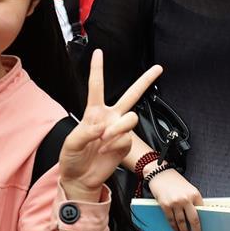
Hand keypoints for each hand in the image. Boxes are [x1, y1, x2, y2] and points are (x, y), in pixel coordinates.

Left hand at [58, 49, 162, 201]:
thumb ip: (86, 132)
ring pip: (130, 118)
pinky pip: (127, 139)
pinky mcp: (125, 144)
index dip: (97, 69)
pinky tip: (106, 151)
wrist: (80, 178)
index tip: (98, 52)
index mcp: (93, 112)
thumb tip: (102, 127)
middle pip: (130, 95)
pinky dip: (115, 144)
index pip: (96, 87)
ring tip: (104, 139)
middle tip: (158, 69)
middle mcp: (109, 118)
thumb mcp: (71, 144)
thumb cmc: (71, 158)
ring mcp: (118, 131)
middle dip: (144, 81)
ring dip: (118, 128)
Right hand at [146, 168, 203, 230]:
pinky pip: (171, 220)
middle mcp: (186, 199)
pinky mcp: (165, 205)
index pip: (202, 212)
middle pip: (194, 220)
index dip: (204, 223)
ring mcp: (175, 203)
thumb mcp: (188, 188)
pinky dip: (174, 227)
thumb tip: (198, 215)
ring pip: (181, 222)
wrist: (159, 173)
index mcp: (194, 194)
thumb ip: (193, 200)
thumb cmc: (174, 181)